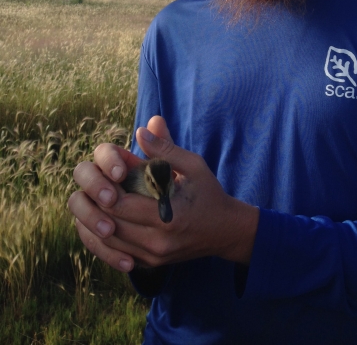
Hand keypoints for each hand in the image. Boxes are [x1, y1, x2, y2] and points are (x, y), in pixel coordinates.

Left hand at [68, 116, 258, 271]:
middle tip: (92, 185)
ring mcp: (153, 257)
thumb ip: (165, 149)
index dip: (103, 188)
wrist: (225, 230)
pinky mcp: (150, 264)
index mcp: (168, 215)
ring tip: (92, 199)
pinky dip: (101, 239)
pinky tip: (97, 221)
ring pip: (107, 243)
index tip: (104, 173)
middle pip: (108, 225)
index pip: (119, 204)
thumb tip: (141, 130)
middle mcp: (158, 242)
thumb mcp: (193, 165)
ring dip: (94, 221)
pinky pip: (115, 255)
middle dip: (94, 204)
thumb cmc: (208, 192)